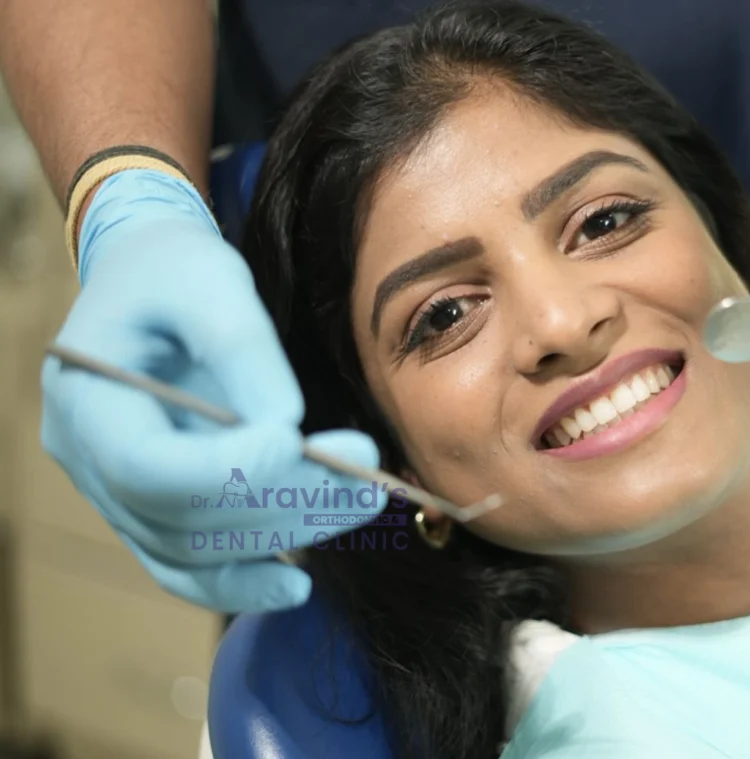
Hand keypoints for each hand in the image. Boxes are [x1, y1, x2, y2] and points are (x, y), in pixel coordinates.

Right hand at [42, 169, 387, 612]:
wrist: (150, 280)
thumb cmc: (175, 270)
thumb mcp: (208, 279)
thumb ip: (241, 344)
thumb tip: (286, 424)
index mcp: (87, 399)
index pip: (149, 465)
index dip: (227, 469)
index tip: (299, 440)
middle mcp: (89, 461)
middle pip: (182, 516)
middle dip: (282, 503)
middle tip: (365, 478)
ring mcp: (117, 494)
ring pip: (194, 550)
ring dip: (284, 536)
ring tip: (361, 503)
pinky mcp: (155, 508)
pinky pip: (190, 565)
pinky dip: (243, 581)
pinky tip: (298, 584)